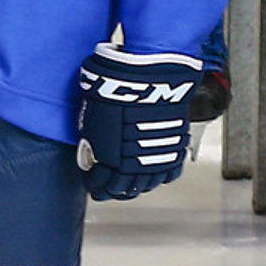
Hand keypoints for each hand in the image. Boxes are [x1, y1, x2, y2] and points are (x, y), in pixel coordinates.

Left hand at [75, 43, 197, 199]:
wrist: (150, 74)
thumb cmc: (116, 84)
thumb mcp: (92, 109)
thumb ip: (92, 133)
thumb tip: (90, 146)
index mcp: (107, 155)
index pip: (100, 182)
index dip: (95, 185)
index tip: (92, 185)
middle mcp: (132, 162)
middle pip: (123, 188)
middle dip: (113, 191)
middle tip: (109, 191)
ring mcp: (155, 158)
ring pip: (145, 184)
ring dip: (136, 187)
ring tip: (129, 188)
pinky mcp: (175, 150)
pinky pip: (167, 173)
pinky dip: (159, 178)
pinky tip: (153, 178)